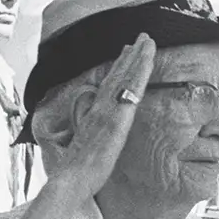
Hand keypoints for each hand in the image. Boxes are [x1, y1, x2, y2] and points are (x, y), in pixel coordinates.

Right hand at [52, 36, 156, 194]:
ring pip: (125, 78)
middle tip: (142, 38)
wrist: (71, 180)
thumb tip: (90, 123)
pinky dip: (139, 72)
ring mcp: (108, 112)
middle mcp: (99, 108)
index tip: (127, 53)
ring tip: (147, 40)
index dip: (119, 68)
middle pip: (117, 76)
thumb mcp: (84, 147)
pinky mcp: (117, 119)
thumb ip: (88, 131)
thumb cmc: (77, 171)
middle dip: (130, 56)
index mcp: (93, 115)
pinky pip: (131, 90)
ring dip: (137, 57)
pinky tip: (147, 60)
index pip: (108, 86)